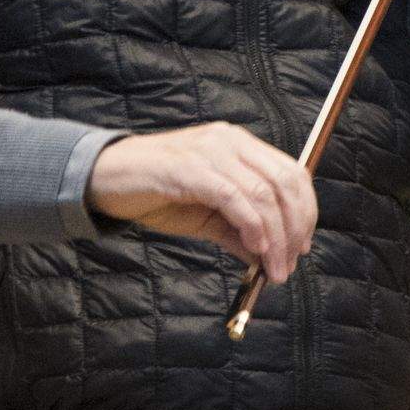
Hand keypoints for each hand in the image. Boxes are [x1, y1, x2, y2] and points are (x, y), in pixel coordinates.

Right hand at [85, 123, 317, 284]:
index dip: (305, 211)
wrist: (104, 180)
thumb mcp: (207, 217)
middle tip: (290, 263)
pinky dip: (251, 226)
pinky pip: (234, 198)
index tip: (302, 246)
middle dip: (295, 228)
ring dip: (276, 237)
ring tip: (273, 268)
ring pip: (263, 193)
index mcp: (240, 145)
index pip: (291, 173)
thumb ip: (239, 232)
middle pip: (284, 183)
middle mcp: (230, 141)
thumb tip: (269, 259)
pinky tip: (255, 249)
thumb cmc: (156, 194)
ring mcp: (210, 151)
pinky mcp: (189, 168)